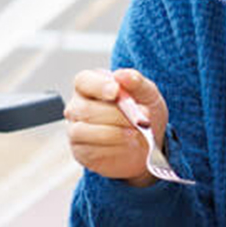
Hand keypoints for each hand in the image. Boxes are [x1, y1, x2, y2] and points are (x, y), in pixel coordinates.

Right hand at [66, 67, 169, 187]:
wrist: (149, 144)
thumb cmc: (142, 114)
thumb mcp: (148, 95)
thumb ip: (137, 83)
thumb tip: (122, 75)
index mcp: (90, 86)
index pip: (84, 81)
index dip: (98, 86)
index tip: (116, 91)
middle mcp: (78, 107)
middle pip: (85, 108)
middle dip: (115, 114)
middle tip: (140, 120)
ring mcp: (76, 130)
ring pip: (83, 130)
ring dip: (113, 132)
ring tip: (135, 133)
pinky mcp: (81, 151)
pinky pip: (90, 150)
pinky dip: (113, 147)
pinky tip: (127, 144)